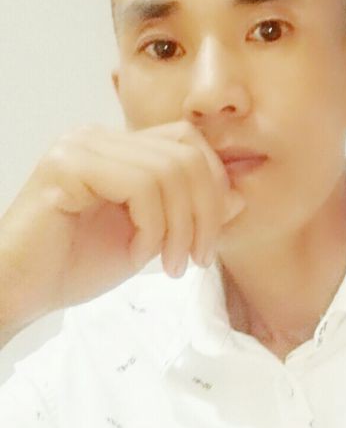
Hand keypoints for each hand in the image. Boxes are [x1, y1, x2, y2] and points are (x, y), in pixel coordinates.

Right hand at [0, 120, 244, 331]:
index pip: (189, 141)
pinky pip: (139, 187)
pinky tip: (140, 254)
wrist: (22, 292)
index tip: (211, 233)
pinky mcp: (67, 166)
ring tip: (172, 264)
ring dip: (180, 227)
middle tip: (198, 257)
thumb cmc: (79, 264)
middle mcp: (101, 136)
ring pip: (169, 171)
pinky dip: (153, 227)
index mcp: (121, 147)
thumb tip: (240, 196)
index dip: (214, 182)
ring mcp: (82, 146)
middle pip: (186, 154)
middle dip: (205, 211)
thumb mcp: (153, 238)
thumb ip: (192, 213)